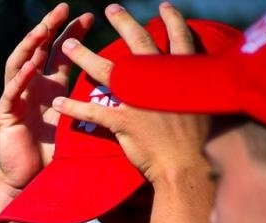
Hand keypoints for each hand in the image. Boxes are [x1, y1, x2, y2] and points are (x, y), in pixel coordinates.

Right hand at [0, 3, 93, 191]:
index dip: (73, 32)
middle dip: (50, 27)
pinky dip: (19, 80)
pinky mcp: (5, 116)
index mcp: (52, 87)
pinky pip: (11, 93)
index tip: (91, 16)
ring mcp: (17, 99)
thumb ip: (100, 105)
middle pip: (39, 50)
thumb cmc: (57, 155)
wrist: (32, 182)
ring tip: (41, 30)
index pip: (61, 52)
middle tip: (62, 9)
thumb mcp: (84, 124)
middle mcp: (33, 87)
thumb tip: (136, 93)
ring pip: (19, 64)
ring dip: (30, 46)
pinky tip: (29, 67)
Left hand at [53, 3, 210, 186]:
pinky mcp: (123, 121)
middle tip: (110, 8)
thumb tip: (201, 75)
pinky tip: (59, 102)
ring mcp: (140, 99)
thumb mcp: (206, 103)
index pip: (178, 38)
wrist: (189, 163)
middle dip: (123, 22)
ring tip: (68, 45)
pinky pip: (93, 111)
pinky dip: (74, 107)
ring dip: (84, 56)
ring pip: (107, 71)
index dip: (172, 20)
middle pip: (138, 43)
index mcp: (182, 73)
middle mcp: (159, 80)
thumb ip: (196, 86)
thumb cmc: (201, 138)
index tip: (163, 6)